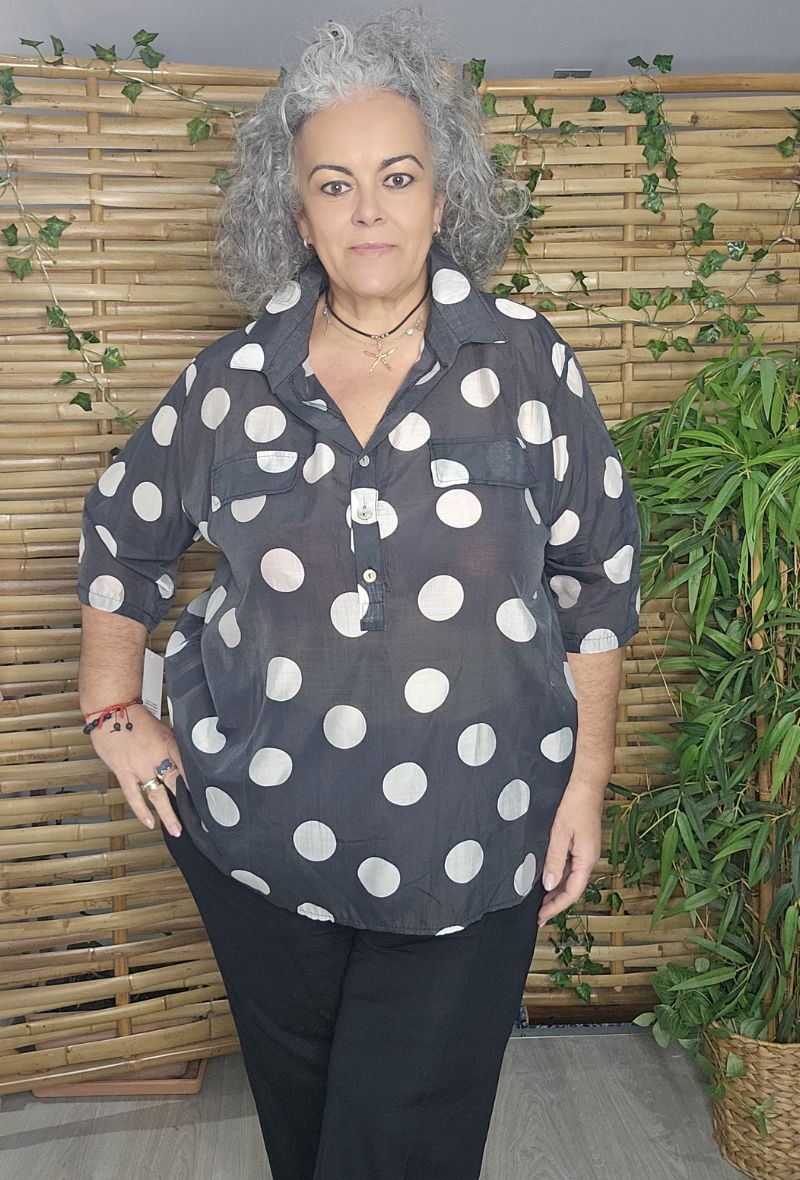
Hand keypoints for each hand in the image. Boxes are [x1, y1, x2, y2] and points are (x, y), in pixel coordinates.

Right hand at [87, 703, 186, 835]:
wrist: (111, 711)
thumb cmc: (136, 719)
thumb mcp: (164, 729)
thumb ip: (174, 747)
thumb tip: (187, 761)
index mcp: (170, 743)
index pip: (189, 767)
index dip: (199, 783)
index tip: (208, 798)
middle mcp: (156, 756)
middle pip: (177, 782)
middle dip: (188, 801)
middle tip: (199, 819)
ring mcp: (140, 766)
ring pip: (157, 794)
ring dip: (168, 814)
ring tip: (176, 829)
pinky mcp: (124, 772)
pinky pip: (134, 795)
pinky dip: (142, 811)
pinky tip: (150, 822)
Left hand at [537, 782, 603, 927]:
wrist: (585, 783)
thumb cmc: (574, 804)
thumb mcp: (560, 833)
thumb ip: (554, 860)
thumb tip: (548, 885)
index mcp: (586, 859)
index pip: (571, 892)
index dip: (555, 907)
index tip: (540, 917)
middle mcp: (589, 858)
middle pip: (572, 888)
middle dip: (555, 903)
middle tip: (538, 915)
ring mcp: (586, 851)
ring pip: (571, 878)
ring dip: (556, 890)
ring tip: (540, 901)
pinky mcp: (582, 843)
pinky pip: (571, 866)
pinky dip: (559, 876)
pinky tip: (548, 877)